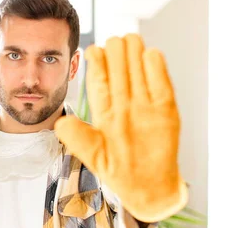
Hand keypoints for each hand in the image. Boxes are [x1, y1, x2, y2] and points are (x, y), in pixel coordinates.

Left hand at [55, 34, 186, 222]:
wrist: (147, 189)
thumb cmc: (119, 172)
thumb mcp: (94, 157)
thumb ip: (78, 139)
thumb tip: (61, 123)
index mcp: (106, 112)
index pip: (100, 82)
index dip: (97, 66)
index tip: (93, 50)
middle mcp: (125, 105)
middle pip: (121, 73)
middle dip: (117, 55)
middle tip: (114, 40)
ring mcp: (146, 106)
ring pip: (140, 74)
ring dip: (135, 57)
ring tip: (130, 39)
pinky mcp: (166, 112)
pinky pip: (161, 87)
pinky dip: (157, 72)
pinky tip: (151, 55)